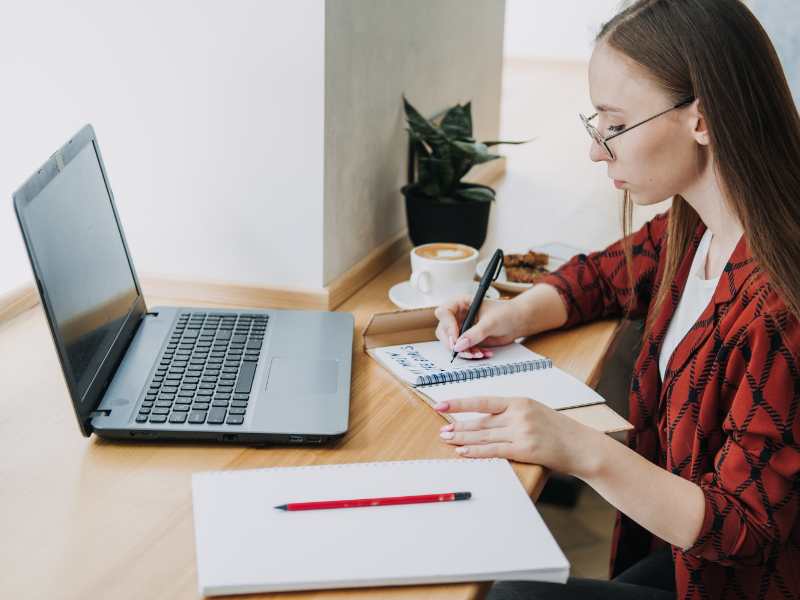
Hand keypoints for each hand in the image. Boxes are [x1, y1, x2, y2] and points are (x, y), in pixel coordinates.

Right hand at [434, 297, 522, 358]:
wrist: (517, 321)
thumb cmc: (506, 313)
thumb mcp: (490, 322)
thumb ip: (474, 334)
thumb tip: (459, 345)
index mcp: (461, 303)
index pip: (444, 313)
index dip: (448, 326)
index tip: (456, 339)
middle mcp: (458, 315)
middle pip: (443, 330)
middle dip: (453, 343)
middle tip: (462, 351)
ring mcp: (462, 328)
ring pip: (452, 343)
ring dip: (463, 351)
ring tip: (478, 354)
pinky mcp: (468, 339)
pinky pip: (462, 349)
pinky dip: (471, 354)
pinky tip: (483, 353)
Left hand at [434, 396, 601, 477]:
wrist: (582, 446)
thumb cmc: (559, 430)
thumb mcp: (535, 411)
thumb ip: (512, 413)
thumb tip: (485, 421)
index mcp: (520, 401)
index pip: (483, 401)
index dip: (460, 403)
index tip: (442, 404)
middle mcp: (519, 414)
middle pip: (481, 421)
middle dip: (459, 425)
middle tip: (442, 429)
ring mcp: (522, 431)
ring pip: (484, 435)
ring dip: (463, 438)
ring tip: (447, 439)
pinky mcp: (525, 449)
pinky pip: (494, 450)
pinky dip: (476, 451)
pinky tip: (463, 451)